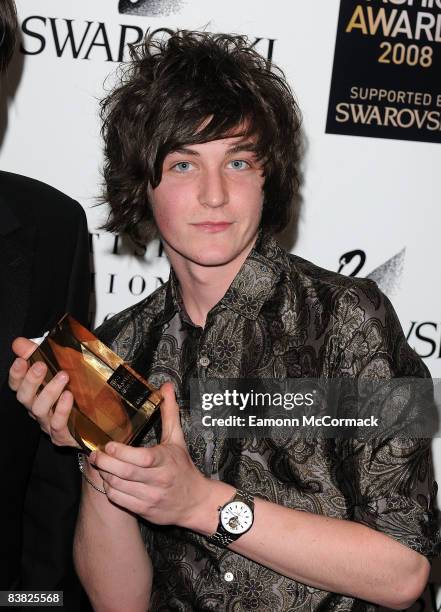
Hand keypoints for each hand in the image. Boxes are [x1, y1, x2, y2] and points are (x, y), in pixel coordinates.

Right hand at [8, 337, 79, 447]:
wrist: (100, 424)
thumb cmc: (77, 395)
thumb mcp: (60, 370)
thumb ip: (39, 355)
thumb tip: (19, 342)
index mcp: (35, 394)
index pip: (17, 384)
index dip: (16, 373)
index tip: (21, 359)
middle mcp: (38, 409)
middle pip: (24, 397)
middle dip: (31, 380)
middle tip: (41, 365)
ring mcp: (48, 423)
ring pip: (40, 409)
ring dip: (49, 391)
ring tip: (63, 376)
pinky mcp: (63, 435)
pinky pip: (58, 424)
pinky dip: (61, 410)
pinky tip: (69, 396)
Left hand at [90, 382, 218, 527]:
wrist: (195, 501)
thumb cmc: (183, 467)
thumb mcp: (177, 439)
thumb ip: (169, 413)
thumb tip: (167, 386)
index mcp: (166, 461)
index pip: (142, 458)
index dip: (122, 453)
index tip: (109, 445)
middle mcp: (158, 480)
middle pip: (125, 473)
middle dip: (105, 464)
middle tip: (95, 454)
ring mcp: (151, 497)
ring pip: (119, 487)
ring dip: (105, 475)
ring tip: (100, 464)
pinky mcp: (144, 510)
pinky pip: (120, 501)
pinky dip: (110, 490)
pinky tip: (109, 480)